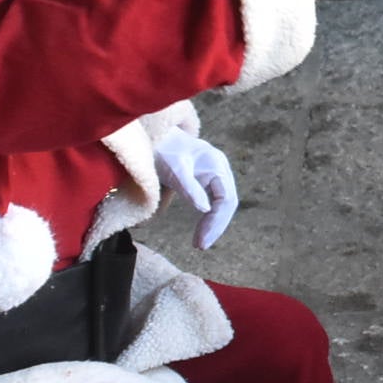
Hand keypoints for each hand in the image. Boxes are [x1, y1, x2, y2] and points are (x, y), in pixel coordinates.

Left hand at [151, 128, 239, 249]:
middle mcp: (220, 169)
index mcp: (217, 165)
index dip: (216, 222)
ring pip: (222, 203)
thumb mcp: (174, 170)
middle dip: (215, 226)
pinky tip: (201, 228)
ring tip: (200, 242)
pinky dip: (208, 217)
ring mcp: (214, 173)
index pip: (226, 199)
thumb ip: (189, 188)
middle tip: (200, 246)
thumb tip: (205, 209)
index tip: (202, 241)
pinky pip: (214, 200)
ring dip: (213, 224)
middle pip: (227, 203)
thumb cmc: (163, 150)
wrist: (154, 136)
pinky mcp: (205, 178)